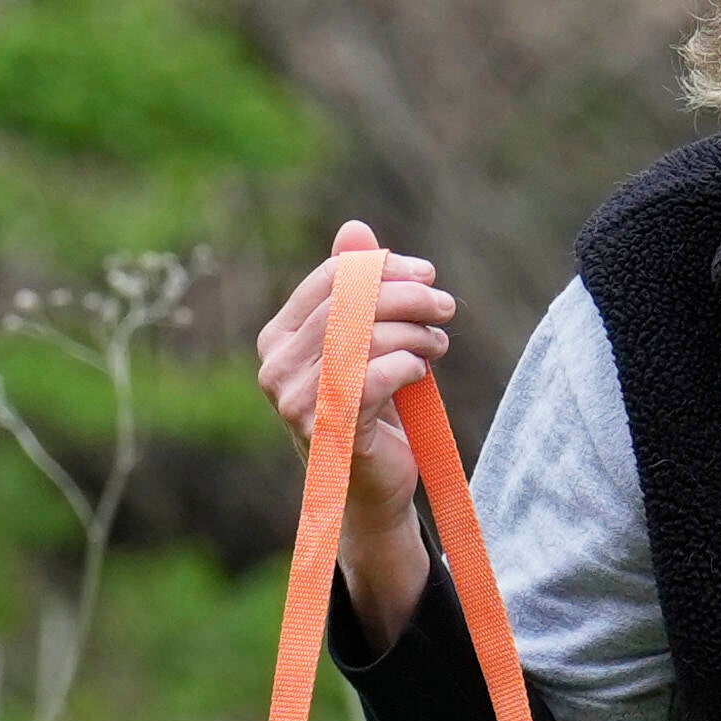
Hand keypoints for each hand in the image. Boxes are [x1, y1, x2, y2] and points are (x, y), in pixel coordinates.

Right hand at [248, 223, 456, 627]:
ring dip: (416, 333)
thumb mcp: (366, 344)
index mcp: (277, 339)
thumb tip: (355, 229)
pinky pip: (378, 374)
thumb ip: (357, 289)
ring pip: (367, 335)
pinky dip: (410, 367)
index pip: (331, 279)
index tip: (426, 274)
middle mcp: (275, 367)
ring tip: (439, 345)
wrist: (372, 492)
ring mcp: (296, 399)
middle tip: (445, 306)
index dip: (383, 268)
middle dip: (408, 297)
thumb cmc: (371, 413)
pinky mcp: (328, 425)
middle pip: (350, 302)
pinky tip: (421, 375)